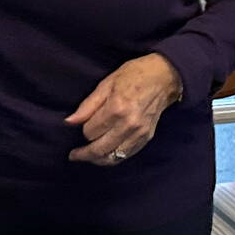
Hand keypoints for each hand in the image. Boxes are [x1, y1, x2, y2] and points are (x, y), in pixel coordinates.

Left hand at [67, 54, 182, 165]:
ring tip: (87, 157)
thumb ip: (87, 105)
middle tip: (73, 155)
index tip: (83, 125)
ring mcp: (139, 133)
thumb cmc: (134, 75)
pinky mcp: (146, 138)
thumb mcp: (106, 84)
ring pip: (113, 157)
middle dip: (84, 154)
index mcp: (116, 108)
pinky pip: (126, 155)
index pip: (90, 132)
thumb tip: (69, 122)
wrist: (164, 77)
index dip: (83, 130)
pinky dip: (113, 158)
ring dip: (97, 159)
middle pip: (99, 149)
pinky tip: (105, 154)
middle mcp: (128, 124)